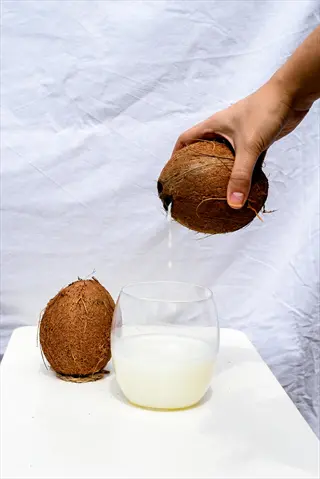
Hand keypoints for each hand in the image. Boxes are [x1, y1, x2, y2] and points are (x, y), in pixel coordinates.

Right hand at [172, 79, 308, 208]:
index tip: (172, 173)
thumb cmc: (265, 111)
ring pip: (223, 157)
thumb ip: (241, 176)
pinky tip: (243, 187)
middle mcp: (222, 131)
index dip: (175, 156)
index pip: (185, 140)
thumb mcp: (249, 146)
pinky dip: (241, 172)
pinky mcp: (254, 140)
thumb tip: (233, 203)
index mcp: (212, 126)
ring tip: (214, 191)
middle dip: (196, 168)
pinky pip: (242, 160)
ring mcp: (238, 136)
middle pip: (202, 151)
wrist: (292, 94)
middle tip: (192, 187)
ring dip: (219, 172)